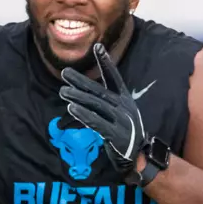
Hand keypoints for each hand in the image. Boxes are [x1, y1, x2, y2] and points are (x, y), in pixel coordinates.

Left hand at [59, 43, 155, 181]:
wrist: (139, 156)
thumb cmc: (126, 133)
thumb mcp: (121, 113)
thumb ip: (107, 102)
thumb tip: (85, 91)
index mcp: (125, 99)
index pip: (114, 77)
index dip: (106, 62)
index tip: (98, 47)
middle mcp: (123, 107)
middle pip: (99, 91)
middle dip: (81, 82)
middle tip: (65, 73)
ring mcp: (120, 120)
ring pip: (96, 105)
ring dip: (78, 97)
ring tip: (63, 91)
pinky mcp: (115, 134)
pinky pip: (97, 122)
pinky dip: (83, 115)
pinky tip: (71, 109)